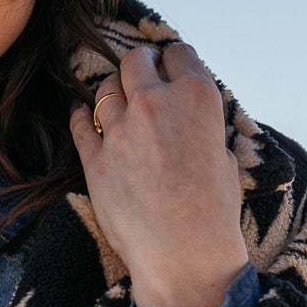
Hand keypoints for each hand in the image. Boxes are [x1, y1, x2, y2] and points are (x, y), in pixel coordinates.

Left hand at [69, 44, 249, 306]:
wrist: (183, 253)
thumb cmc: (213, 212)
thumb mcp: (226, 158)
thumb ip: (205, 129)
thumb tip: (194, 126)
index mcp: (196, 96)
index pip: (179, 53)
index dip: (173, 60)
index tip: (169, 68)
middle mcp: (154, 102)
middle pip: (135, 61)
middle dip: (138, 66)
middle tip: (140, 78)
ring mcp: (119, 129)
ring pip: (104, 89)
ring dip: (112, 93)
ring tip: (117, 105)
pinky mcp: (94, 158)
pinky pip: (80, 123)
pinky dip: (82, 116)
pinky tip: (85, 116)